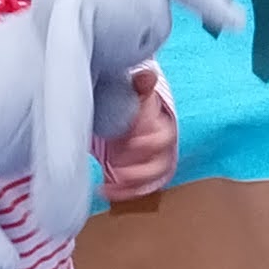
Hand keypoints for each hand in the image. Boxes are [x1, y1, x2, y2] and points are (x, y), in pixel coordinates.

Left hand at [97, 68, 179, 199]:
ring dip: (132, 184)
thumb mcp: (134, 93)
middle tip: (118, 170)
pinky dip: (122, 193)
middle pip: (160, 163)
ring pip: (151, 179)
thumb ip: (139, 86)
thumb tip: (148, 74)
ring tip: (110, 184)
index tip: (130, 144)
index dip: (148, 143)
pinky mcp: (143, 176)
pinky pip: (138, 189)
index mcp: (163, 126)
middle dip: (140, 170)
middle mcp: (163, 148)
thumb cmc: (133, 106)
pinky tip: (104, 190)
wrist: (130, 118)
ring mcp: (154, 163)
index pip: (163, 137)